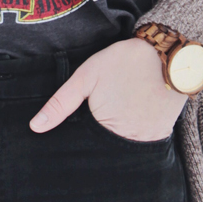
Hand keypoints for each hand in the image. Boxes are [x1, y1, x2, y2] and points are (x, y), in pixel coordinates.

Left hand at [29, 37, 186, 140]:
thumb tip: (35, 127)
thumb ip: (61, 103)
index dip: (80, 143)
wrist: (167, 50)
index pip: (86, 150)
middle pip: (106, 151)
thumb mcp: (86, 76)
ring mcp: (148, 140)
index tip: (81, 132)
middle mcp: (128, 142)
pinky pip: (145, 142)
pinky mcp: (163, 134)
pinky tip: (135, 114)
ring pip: (126, 149)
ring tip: (119, 114)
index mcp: (105, 131)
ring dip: (118, 140)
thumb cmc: (123, 61)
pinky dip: (137, 133)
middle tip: (104, 115)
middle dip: (99, 144)